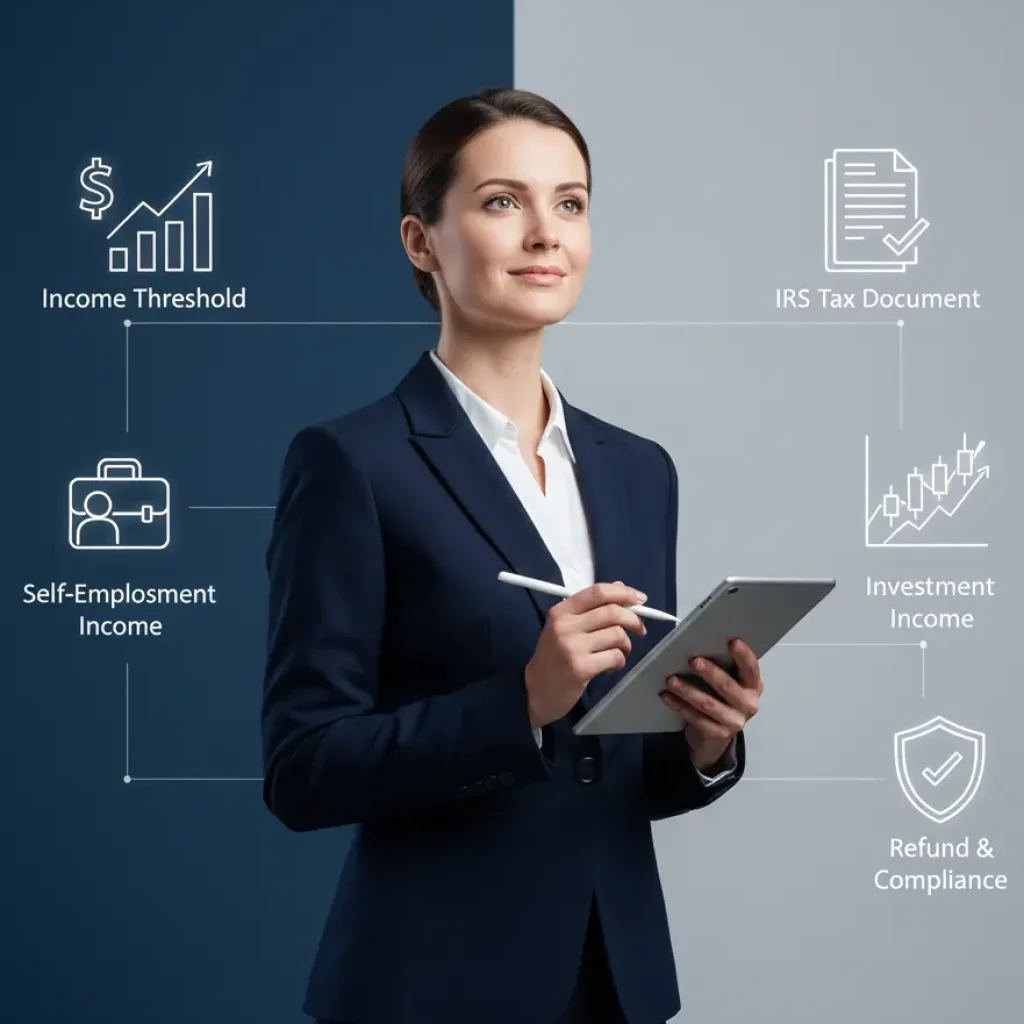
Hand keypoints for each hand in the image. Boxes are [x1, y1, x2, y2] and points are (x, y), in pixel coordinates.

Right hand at [525, 580, 646, 727]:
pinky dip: (619, 661)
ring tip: (619, 652)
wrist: (537, 690)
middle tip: (640, 630)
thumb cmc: (555, 656)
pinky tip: (610, 667)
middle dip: (634, 620)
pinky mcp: (581, 668)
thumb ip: (591, 607)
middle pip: (612, 612)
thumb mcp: (566, 627)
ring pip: (617, 635)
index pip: (597, 592)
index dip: (623, 593)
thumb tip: (622, 587)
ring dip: (626, 645)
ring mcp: (572, 647)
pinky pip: (615, 657)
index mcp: (561, 611)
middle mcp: (565, 625)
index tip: (640, 599)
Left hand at [659, 638, 761, 770]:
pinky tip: (666, 696)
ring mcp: (734, 722)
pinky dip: (679, 705)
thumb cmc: (719, 699)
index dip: (743, 655)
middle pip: (727, 686)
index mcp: (753, 686)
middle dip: (710, 672)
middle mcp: (748, 704)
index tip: (732, 642)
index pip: (751, 669)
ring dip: (688, 690)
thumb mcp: (727, 683)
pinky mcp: (718, 735)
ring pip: (708, 704)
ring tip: (670, 680)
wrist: (714, 737)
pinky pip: (696, 718)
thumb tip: (699, 643)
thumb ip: (722, 667)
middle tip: (692, 661)